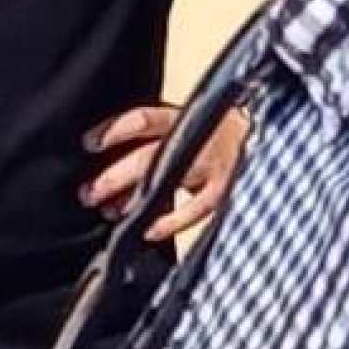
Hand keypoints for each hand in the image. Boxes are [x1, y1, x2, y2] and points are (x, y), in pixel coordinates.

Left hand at [80, 99, 249, 243]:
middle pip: (146, 157)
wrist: (260, 134)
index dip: (112, 131)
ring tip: (109, 212)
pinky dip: (171, 221)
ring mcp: (212, 165)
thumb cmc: (208, 131)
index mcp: (180, 118)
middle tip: (88, 193)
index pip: (141, 120)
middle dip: (113, 177)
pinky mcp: (224, 189)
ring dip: (134, 200)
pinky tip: (148, 231)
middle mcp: (195, 139)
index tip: (88, 145)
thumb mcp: (181, 123)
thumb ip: (151, 136)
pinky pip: (196, 209)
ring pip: (167, 182)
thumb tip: (104, 159)